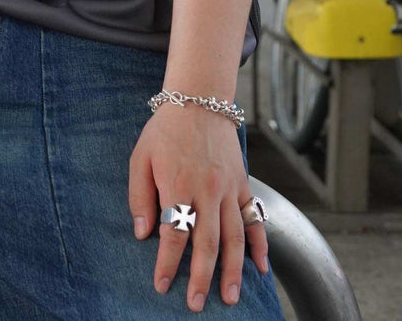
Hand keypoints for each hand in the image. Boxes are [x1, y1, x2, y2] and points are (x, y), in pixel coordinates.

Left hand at [128, 102, 268, 311]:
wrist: (198, 101)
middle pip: (207, 243)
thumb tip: (142, 233)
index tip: (162, 285)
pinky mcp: (244, 185)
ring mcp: (229, 189)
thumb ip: (140, 196)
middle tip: (196, 304)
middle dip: (201, 277)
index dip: (167, 263)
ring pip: (235, 238)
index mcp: (178, 184)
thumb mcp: (140, 158)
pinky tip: (261, 268)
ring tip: (229, 298)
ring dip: (233, 271)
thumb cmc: (164, 131)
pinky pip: (255, 219)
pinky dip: (261, 245)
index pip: (174, 234)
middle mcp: (207, 190)